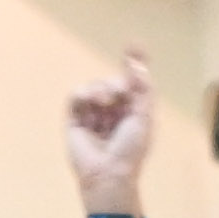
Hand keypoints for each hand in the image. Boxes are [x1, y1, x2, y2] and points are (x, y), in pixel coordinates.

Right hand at [60, 49, 162, 217]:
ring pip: (94, 87)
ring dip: (100, 89)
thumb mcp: (144, 117)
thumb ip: (142, 89)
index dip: (133, 62)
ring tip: (104, 102)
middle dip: (116, 84)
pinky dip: (83, 94)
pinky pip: (76, 96)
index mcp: (133, 111)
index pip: (132, 82)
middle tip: (119, 94)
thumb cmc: (131, 150)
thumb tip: (136, 63)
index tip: (133, 43)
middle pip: (112, 82)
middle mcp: (113, 110)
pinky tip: (91, 101)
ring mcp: (93, 115)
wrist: (109, 174)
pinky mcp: (74, 119)